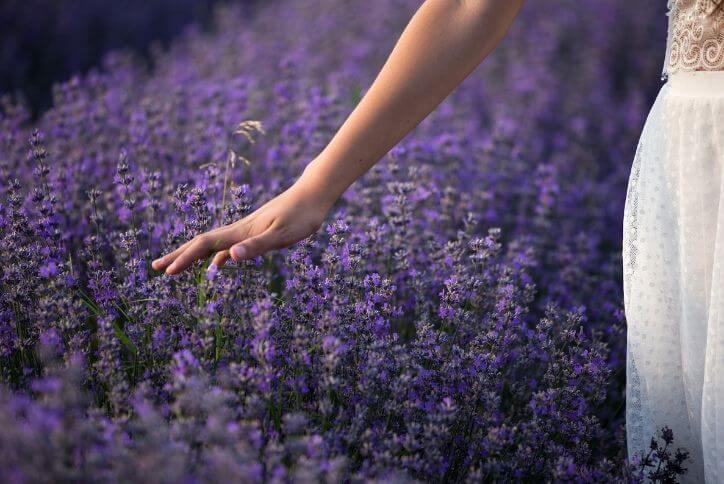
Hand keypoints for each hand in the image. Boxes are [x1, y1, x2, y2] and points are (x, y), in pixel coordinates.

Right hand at [152, 175, 332, 274]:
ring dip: (194, 256)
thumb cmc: (302, 214)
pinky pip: (229, 247)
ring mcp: (247, 230)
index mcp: (241, 231)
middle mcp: (240, 229)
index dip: (184, 258)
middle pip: (202, 244)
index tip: (167, 273)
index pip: (205, 245)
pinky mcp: (258, 231)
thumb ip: (257, 246)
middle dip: (179, 256)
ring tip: (177, 268)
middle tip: (156, 268)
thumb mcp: (282, 234)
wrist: (314, 193)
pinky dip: (217, 257)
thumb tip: (229, 258)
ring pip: (213, 245)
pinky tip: (217, 265)